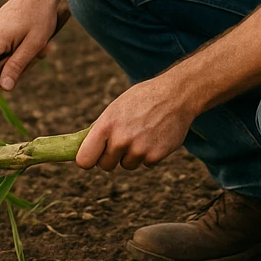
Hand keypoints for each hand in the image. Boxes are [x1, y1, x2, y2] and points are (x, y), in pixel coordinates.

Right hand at [0, 0, 60, 91]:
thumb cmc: (39, 15)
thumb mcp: (33, 45)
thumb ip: (16, 67)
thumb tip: (3, 88)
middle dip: (13, 69)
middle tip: (38, 56)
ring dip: (18, 58)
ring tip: (39, 46)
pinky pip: (0, 50)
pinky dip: (16, 50)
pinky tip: (31, 40)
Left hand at [76, 75, 194, 171]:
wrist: (175, 95)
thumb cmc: (142, 99)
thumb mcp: (116, 108)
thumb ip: (102, 128)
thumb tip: (84, 148)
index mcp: (106, 125)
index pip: (84, 159)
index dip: (87, 159)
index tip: (93, 156)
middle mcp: (120, 139)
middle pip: (106, 165)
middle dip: (112, 157)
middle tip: (123, 140)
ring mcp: (138, 149)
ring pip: (127, 165)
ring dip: (132, 155)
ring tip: (143, 133)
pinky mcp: (155, 156)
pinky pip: (146, 164)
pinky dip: (150, 154)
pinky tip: (155, 136)